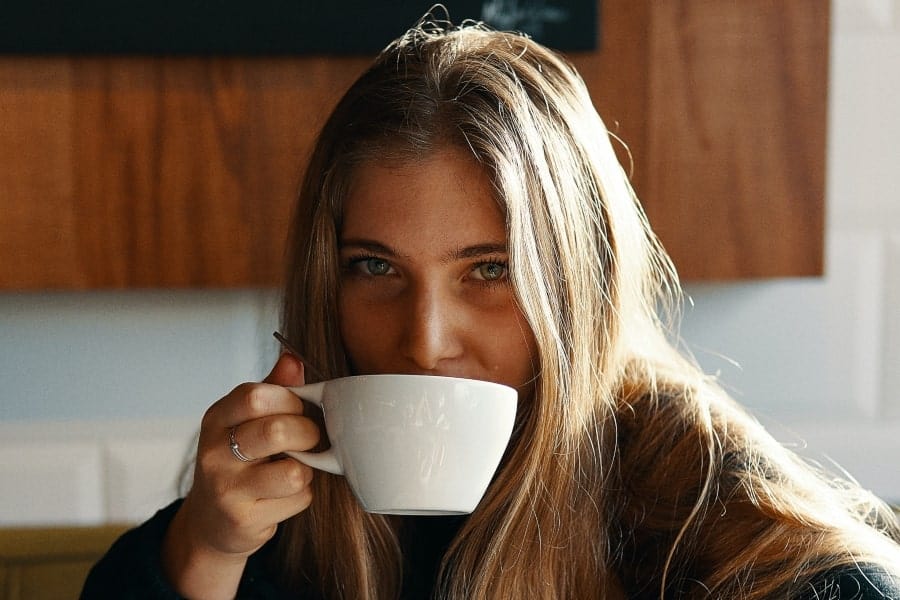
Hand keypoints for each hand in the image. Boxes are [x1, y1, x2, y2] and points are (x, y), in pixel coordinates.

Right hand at [162, 353, 319, 598]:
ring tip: (293, 468)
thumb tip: (293, 359)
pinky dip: (301, 496)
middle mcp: (214, 453)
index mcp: (217, 419)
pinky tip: (283, 495)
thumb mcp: (245, 420)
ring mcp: (226, 489)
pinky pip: (297, 500)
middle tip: (307, 439)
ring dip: (306, 470)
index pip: (255, 395)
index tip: (297, 409)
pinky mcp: (244, 520)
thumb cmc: (238, 461)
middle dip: (307, 433)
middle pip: (278, 431)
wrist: (212, 523)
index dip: (290, 400)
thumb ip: (272, 389)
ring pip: (294, 472)